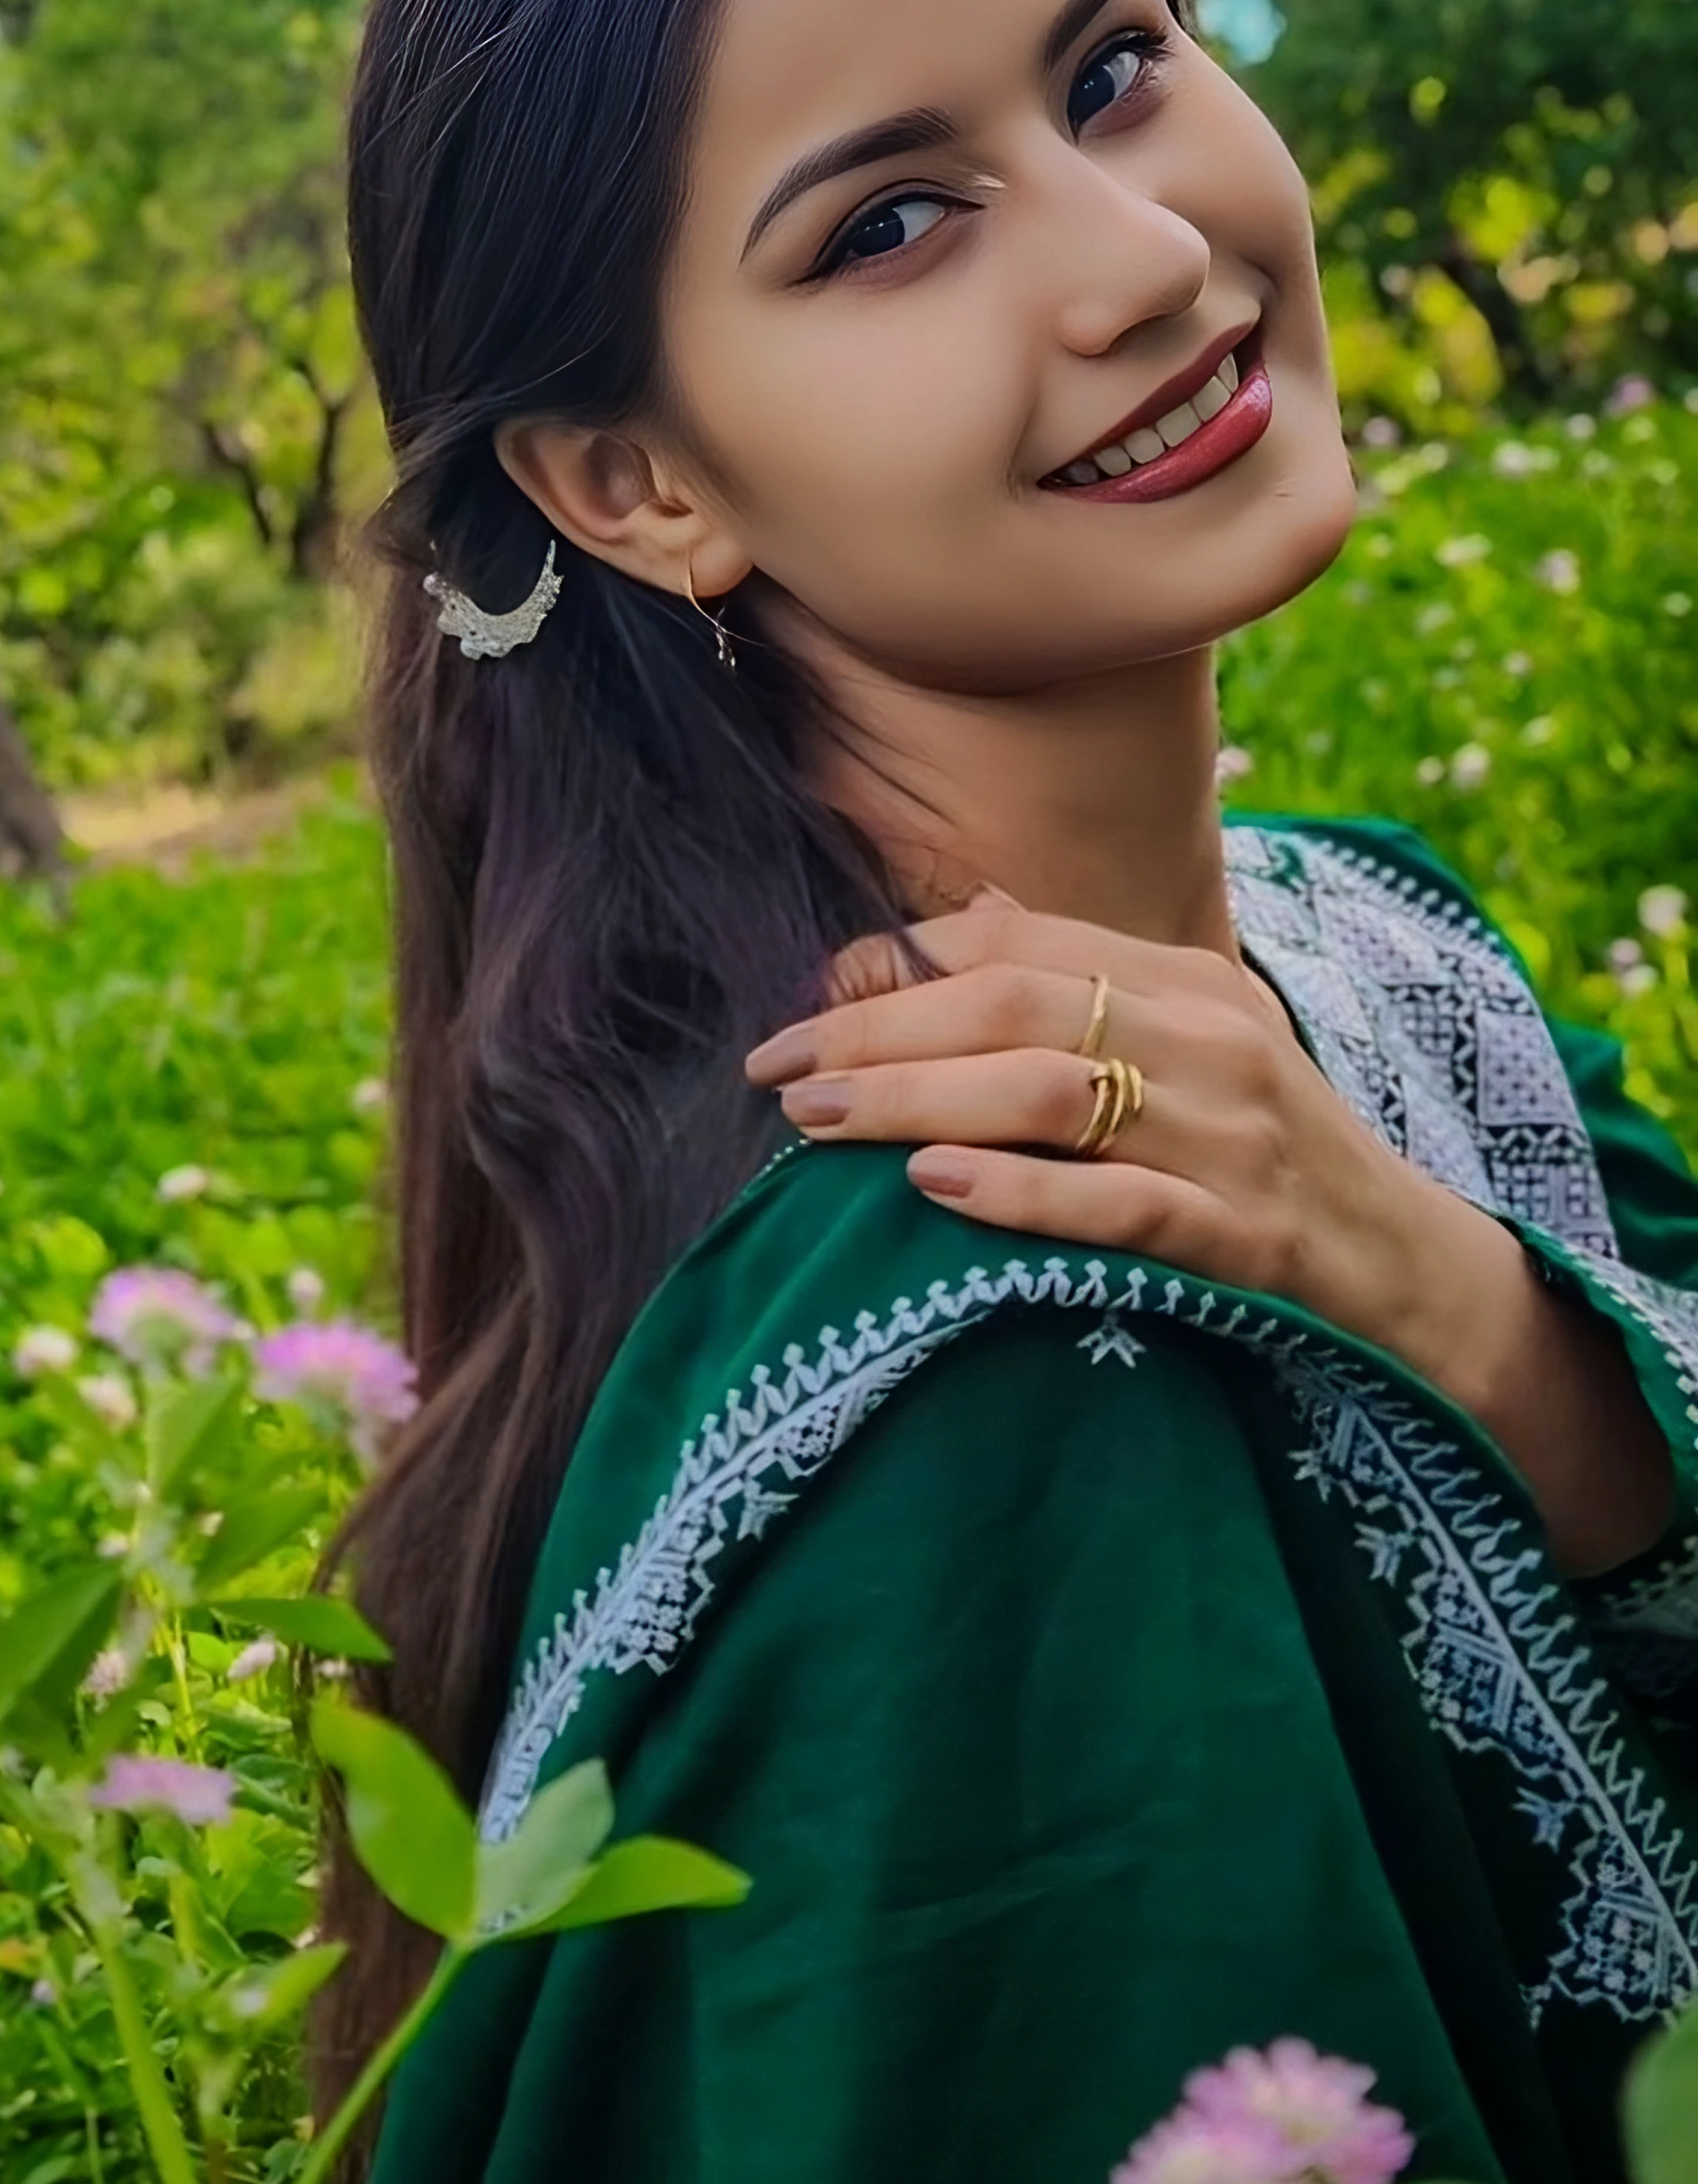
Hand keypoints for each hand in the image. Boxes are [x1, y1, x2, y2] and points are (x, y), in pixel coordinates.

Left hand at [741, 889, 1678, 1576]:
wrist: (1408, 1264)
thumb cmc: (1265, 1151)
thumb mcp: (1192, 1042)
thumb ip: (1086, 983)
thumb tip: (965, 919)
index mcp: (1187, 980)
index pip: (1016, 944)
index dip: (897, 965)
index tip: (806, 1003)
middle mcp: (1209, 1039)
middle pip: (1012, 1009)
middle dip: (876, 1034)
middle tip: (775, 1070)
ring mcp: (1229, 1136)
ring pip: (1047, 1093)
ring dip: (913, 1100)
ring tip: (814, 1122)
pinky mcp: (1242, 1234)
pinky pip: (1117, 1205)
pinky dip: (1017, 1192)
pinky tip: (932, 1186)